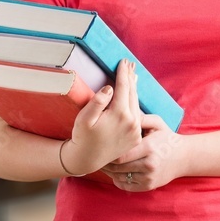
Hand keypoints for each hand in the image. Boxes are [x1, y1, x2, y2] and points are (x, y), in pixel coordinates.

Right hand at [61, 59, 142, 175]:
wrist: (87, 159)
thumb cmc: (82, 137)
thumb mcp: (84, 118)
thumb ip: (97, 101)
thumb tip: (110, 87)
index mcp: (120, 114)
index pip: (123, 87)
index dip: (123, 73)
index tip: (123, 61)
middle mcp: (132, 122)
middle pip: (133, 94)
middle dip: (131, 78)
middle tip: (130, 64)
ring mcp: (136, 131)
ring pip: (136, 104)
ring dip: (134, 89)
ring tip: (133, 76)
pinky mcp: (135, 137)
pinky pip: (137, 115)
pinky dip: (135, 103)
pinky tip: (133, 98)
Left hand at [101, 114, 181, 190]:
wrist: (184, 157)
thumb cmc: (166, 137)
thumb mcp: (157, 122)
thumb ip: (140, 118)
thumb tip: (122, 111)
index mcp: (149, 148)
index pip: (121, 154)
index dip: (108, 151)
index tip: (100, 144)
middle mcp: (149, 165)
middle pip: (117, 167)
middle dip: (105, 161)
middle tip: (95, 154)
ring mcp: (149, 178)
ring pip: (119, 177)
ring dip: (108, 171)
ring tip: (101, 162)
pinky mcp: (148, 186)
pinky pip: (125, 186)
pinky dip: (116, 179)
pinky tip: (113, 171)